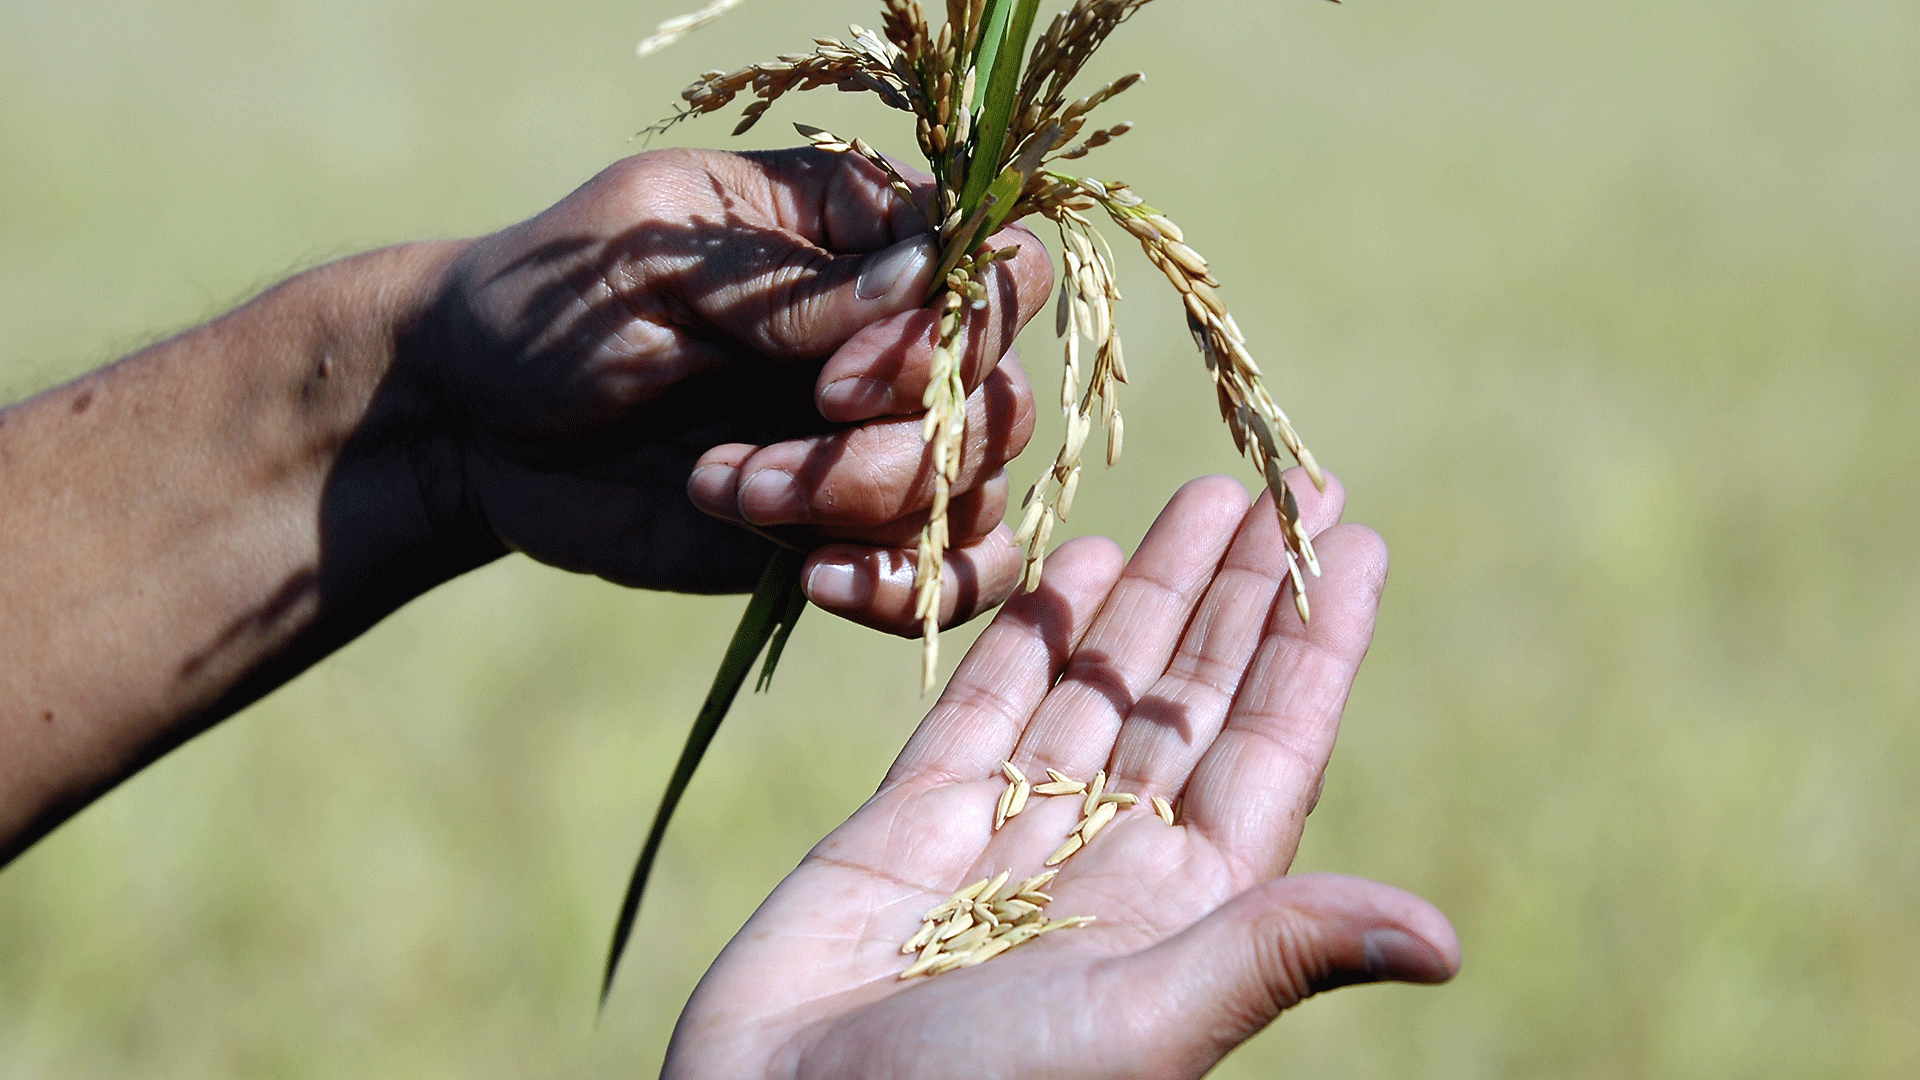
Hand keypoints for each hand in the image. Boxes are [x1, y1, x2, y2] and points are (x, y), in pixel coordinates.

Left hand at [405, 146, 1048, 631]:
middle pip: (1002, 396)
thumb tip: (922, 278)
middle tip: (767, 452)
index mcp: (853, 234)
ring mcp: (876, 440)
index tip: (836, 376)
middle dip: (900, 445)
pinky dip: (906, 589)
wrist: (474, 432)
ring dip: (866, 510)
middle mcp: (889, 338)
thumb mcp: (648, 262)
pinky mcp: (849, 532)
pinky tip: (815, 579)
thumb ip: (784, 279)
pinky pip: (949, 577)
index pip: (995, 268)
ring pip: (977, 493)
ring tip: (732, 495)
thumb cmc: (551, 311)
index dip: (951, 333)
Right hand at [659, 473, 1458, 1078]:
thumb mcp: (1142, 1023)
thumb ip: (1273, 952)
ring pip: (1098, 687)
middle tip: (1285, 480)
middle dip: (1243, 592)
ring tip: (1198, 497)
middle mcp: (1109, 865)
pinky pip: (985, 706)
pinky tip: (1077, 559)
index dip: (1320, 644)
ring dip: (1151, 592)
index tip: (1360, 539)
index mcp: (1184, 911)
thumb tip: (1448, 944)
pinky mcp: (911, 827)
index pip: (1274, 748)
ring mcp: (1008, 840)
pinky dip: (1030, 632)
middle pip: (1194, 698)